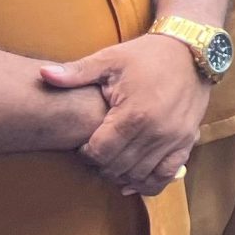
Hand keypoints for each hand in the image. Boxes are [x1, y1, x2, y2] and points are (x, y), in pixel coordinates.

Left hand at [41, 34, 210, 195]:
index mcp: (134, 114)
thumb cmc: (147, 55)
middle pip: (118, 167)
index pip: (100, 152)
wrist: (192, 51)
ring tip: (113, 162)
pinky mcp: (188, 141)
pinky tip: (135, 182)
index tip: (84, 144)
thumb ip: (76, 73)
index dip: (86, 153)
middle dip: (102, 165)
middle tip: (96, 153)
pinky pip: (167, 175)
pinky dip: (149, 184)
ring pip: (140, 175)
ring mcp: (174, 139)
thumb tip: (43, 74)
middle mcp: (156, 132)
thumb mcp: (110, 59)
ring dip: (122, 175)